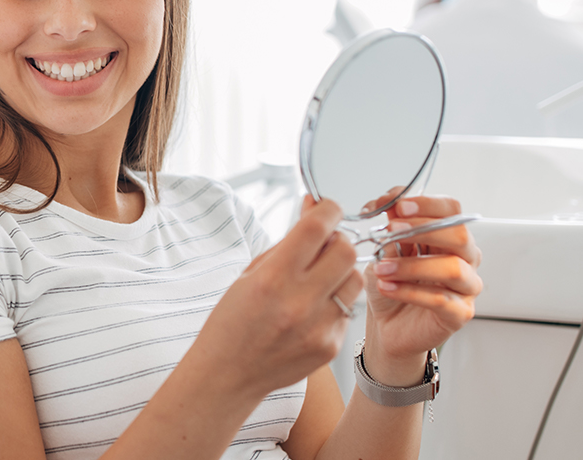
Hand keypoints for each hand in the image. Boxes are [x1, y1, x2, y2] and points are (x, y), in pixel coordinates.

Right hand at [192, 197, 363, 398]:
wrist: (227, 374)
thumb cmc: (231, 322)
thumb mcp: (249, 275)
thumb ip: (286, 244)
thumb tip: (313, 209)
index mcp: (272, 279)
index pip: (317, 228)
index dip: (327, 209)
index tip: (326, 208)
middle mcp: (299, 302)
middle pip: (346, 250)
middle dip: (337, 240)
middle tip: (322, 246)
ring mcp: (319, 326)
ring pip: (355, 279)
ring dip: (341, 270)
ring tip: (319, 279)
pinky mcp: (331, 345)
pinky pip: (347, 309)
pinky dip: (334, 302)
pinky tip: (311, 310)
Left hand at [360, 190, 482, 384]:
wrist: (386, 325)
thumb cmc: (389, 284)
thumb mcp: (383, 250)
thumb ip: (389, 227)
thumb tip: (386, 201)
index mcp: (447, 237)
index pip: (451, 210)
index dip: (426, 204)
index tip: (397, 205)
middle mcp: (464, 258)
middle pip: (459, 235)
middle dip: (423, 229)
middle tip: (390, 231)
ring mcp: (466, 287)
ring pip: (452, 268)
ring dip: (412, 265)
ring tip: (381, 269)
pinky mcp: (459, 313)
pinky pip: (441, 299)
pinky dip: (410, 291)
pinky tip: (387, 288)